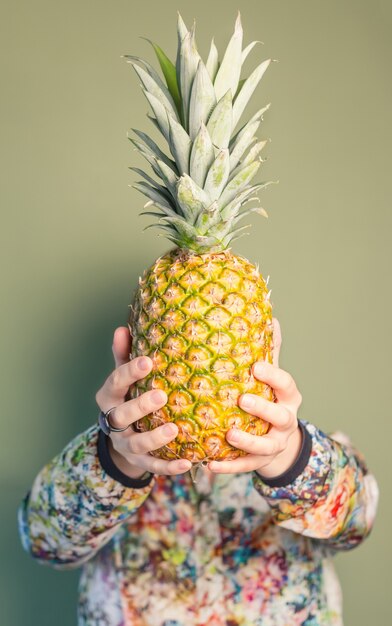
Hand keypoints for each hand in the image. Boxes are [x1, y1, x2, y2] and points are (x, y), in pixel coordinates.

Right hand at [95, 327, 191, 478]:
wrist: (120, 437)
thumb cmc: (127, 397)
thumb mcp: (123, 378)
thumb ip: (123, 356)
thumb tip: (121, 328)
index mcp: (109, 397)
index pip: (115, 383)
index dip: (130, 372)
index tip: (148, 361)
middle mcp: (113, 421)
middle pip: (122, 415)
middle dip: (140, 406)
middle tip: (162, 395)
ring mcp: (125, 444)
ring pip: (137, 444)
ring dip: (155, 438)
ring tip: (174, 429)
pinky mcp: (139, 462)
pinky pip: (154, 466)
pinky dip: (169, 467)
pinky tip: (187, 462)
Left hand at [208, 318, 302, 478]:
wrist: (277, 440)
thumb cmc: (268, 397)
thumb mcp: (271, 376)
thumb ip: (270, 351)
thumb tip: (271, 317)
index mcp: (288, 396)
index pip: (286, 384)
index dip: (273, 376)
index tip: (256, 366)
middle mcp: (285, 420)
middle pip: (280, 416)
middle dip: (263, 408)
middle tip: (242, 399)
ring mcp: (274, 443)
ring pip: (265, 445)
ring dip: (248, 441)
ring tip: (229, 434)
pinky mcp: (259, 462)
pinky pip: (245, 466)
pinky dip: (228, 467)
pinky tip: (209, 465)